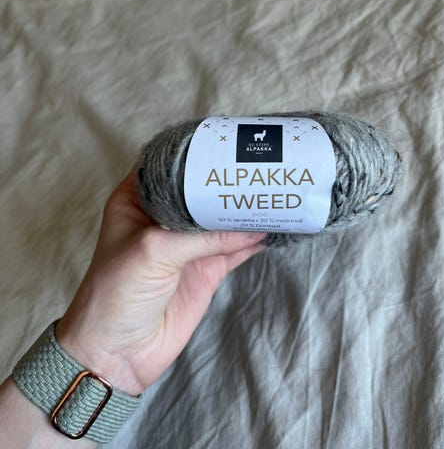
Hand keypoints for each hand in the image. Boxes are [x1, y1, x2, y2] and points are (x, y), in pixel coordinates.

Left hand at [55, 169, 266, 395]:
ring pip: (222, 221)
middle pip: (202, 193)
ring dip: (246, 211)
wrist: (116, 354)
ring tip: (275, 194)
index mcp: (137, 200)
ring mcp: (186, 245)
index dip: (197, 154)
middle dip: (229, 183)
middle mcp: (163, 218)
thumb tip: (250, 227)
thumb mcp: (153, 252)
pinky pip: (235, 250)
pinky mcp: (204, 270)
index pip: (170, 166)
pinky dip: (254, 241)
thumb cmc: (115, 293)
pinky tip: (273, 229)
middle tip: (261, 168)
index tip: (227, 142)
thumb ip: (201, 236)